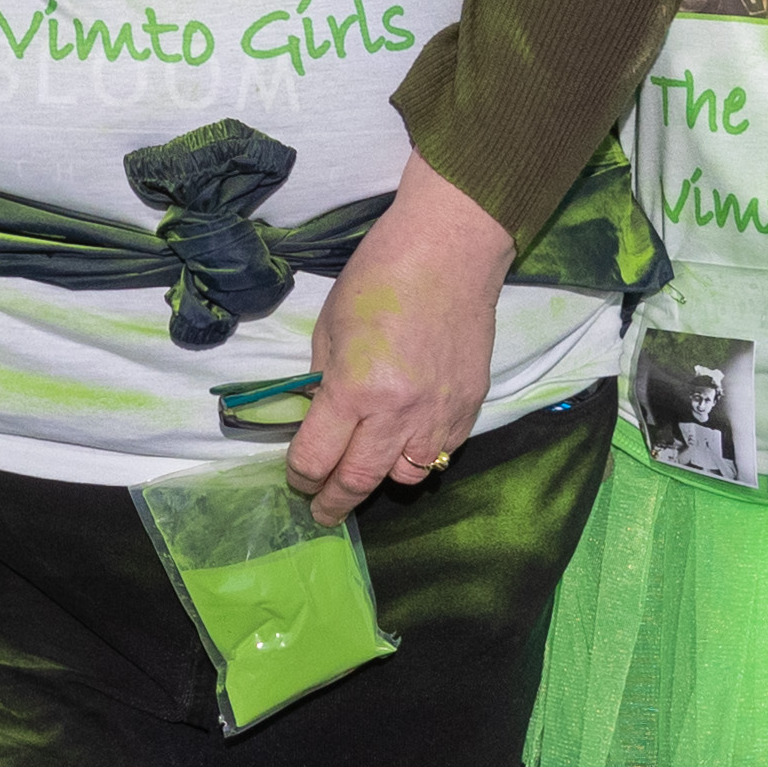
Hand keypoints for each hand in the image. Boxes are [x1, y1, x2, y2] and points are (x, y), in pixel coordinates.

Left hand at [289, 156, 508, 523]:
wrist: (449, 253)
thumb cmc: (378, 278)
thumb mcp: (329, 328)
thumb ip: (323, 381)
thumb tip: (318, 418)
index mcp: (354, 389)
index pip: (318, 457)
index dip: (301, 475)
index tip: (297, 479)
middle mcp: (399, 413)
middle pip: (361, 479)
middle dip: (335, 501)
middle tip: (322, 512)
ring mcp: (440, 414)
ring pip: (409, 475)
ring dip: (382, 479)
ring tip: (365, 474)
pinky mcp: (470, 408)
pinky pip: (443, 452)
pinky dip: (420, 456)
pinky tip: (405, 445)